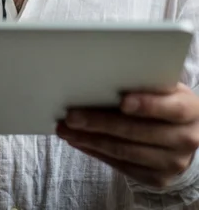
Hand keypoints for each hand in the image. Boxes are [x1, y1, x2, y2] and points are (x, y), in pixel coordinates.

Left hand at [56, 83, 198, 187]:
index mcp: (189, 109)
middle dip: (100, 122)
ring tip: (66, 129)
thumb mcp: (165, 88)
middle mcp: (185, 139)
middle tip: (72, 115)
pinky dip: (96, 152)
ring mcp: (172, 163)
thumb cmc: (166, 100)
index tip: (123, 101)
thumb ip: (144, 82)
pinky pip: (121, 166)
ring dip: (90, 140)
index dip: (147, 105)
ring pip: (124, 151)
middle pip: (137, 132)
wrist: (185, 133)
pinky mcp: (157, 178)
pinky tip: (79, 141)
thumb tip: (103, 74)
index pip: (171, 108)